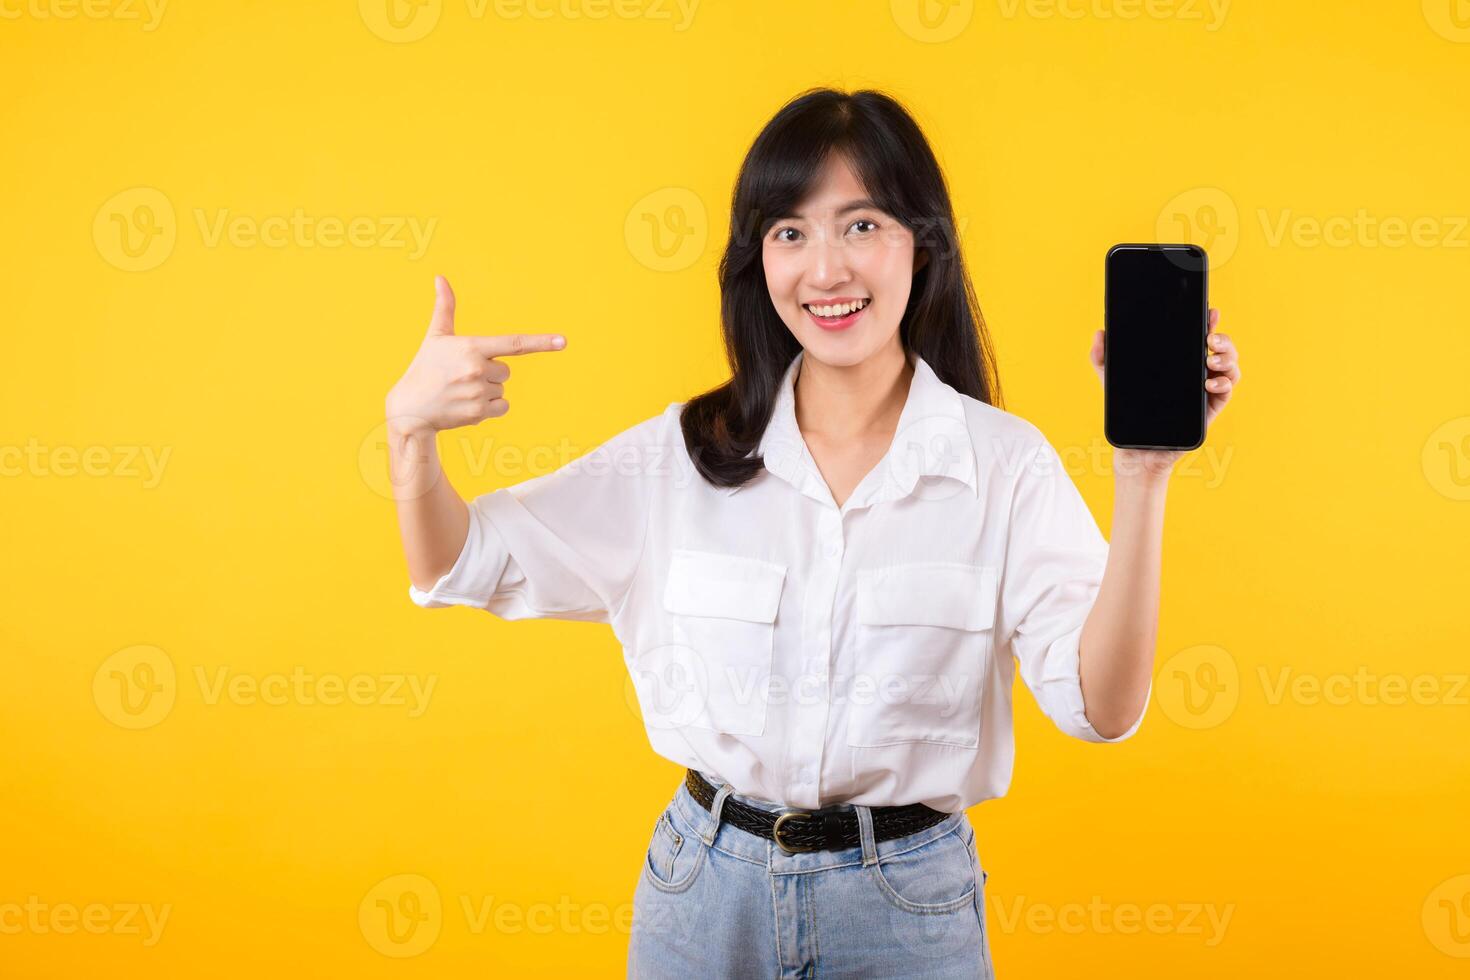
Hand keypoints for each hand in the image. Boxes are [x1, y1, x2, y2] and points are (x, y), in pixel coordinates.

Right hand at [385, 275, 565, 434]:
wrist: (410, 408)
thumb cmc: (425, 368)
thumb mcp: (435, 336)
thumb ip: (445, 307)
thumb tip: (440, 277)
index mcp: (471, 347)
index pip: (514, 344)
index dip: (541, 342)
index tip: (563, 342)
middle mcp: (477, 369)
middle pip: (505, 370)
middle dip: (490, 373)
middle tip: (463, 376)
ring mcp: (478, 392)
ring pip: (502, 389)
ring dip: (488, 391)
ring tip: (461, 391)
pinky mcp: (479, 413)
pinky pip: (502, 407)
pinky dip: (490, 408)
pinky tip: (467, 405)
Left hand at [1089, 307, 1239, 479]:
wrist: (1135, 448)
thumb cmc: (1129, 411)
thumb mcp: (1112, 380)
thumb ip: (1102, 357)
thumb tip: (1099, 333)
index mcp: (1180, 361)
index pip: (1199, 336)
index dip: (1208, 322)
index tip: (1209, 311)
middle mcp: (1197, 372)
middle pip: (1221, 348)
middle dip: (1223, 338)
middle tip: (1210, 338)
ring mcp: (1206, 390)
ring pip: (1229, 367)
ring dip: (1227, 358)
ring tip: (1210, 358)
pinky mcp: (1209, 409)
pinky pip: (1226, 392)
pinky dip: (1224, 383)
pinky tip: (1209, 382)